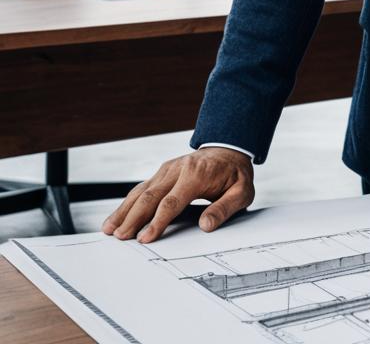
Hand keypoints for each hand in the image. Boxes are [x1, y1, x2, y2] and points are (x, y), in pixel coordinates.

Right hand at [101, 148, 254, 242]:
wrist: (230, 149)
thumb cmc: (235, 174)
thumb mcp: (242, 191)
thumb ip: (225, 208)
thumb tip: (206, 225)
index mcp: (197, 174)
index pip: (172, 201)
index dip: (157, 222)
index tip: (145, 239)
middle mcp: (178, 169)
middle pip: (151, 196)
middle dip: (133, 218)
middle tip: (120, 238)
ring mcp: (167, 169)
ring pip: (141, 191)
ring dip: (124, 211)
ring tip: (109, 230)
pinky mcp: (162, 172)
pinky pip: (141, 188)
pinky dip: (127, 203)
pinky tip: (116, 217)